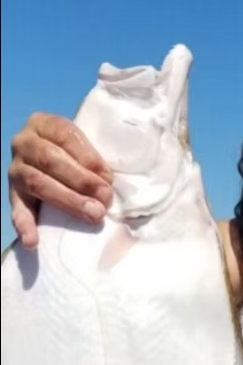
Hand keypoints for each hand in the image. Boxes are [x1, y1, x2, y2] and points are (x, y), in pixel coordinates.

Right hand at [9, 113, 112, 248]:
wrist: (52, 165)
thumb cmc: (76, 155)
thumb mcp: (83, 147)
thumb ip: (92, 160)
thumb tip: (107, 185)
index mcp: (43, 124)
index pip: (65, 135)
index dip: (88, 156)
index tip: (108, 176)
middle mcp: (24, 143)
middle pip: (50, 160)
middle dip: (81, 181)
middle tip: (104, 199)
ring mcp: (16, 169)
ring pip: (37, 183)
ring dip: (67, 200)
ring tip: (92, 215)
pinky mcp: (13, 194)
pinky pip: (17, 210)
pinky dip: (24, 225)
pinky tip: (32, 241)